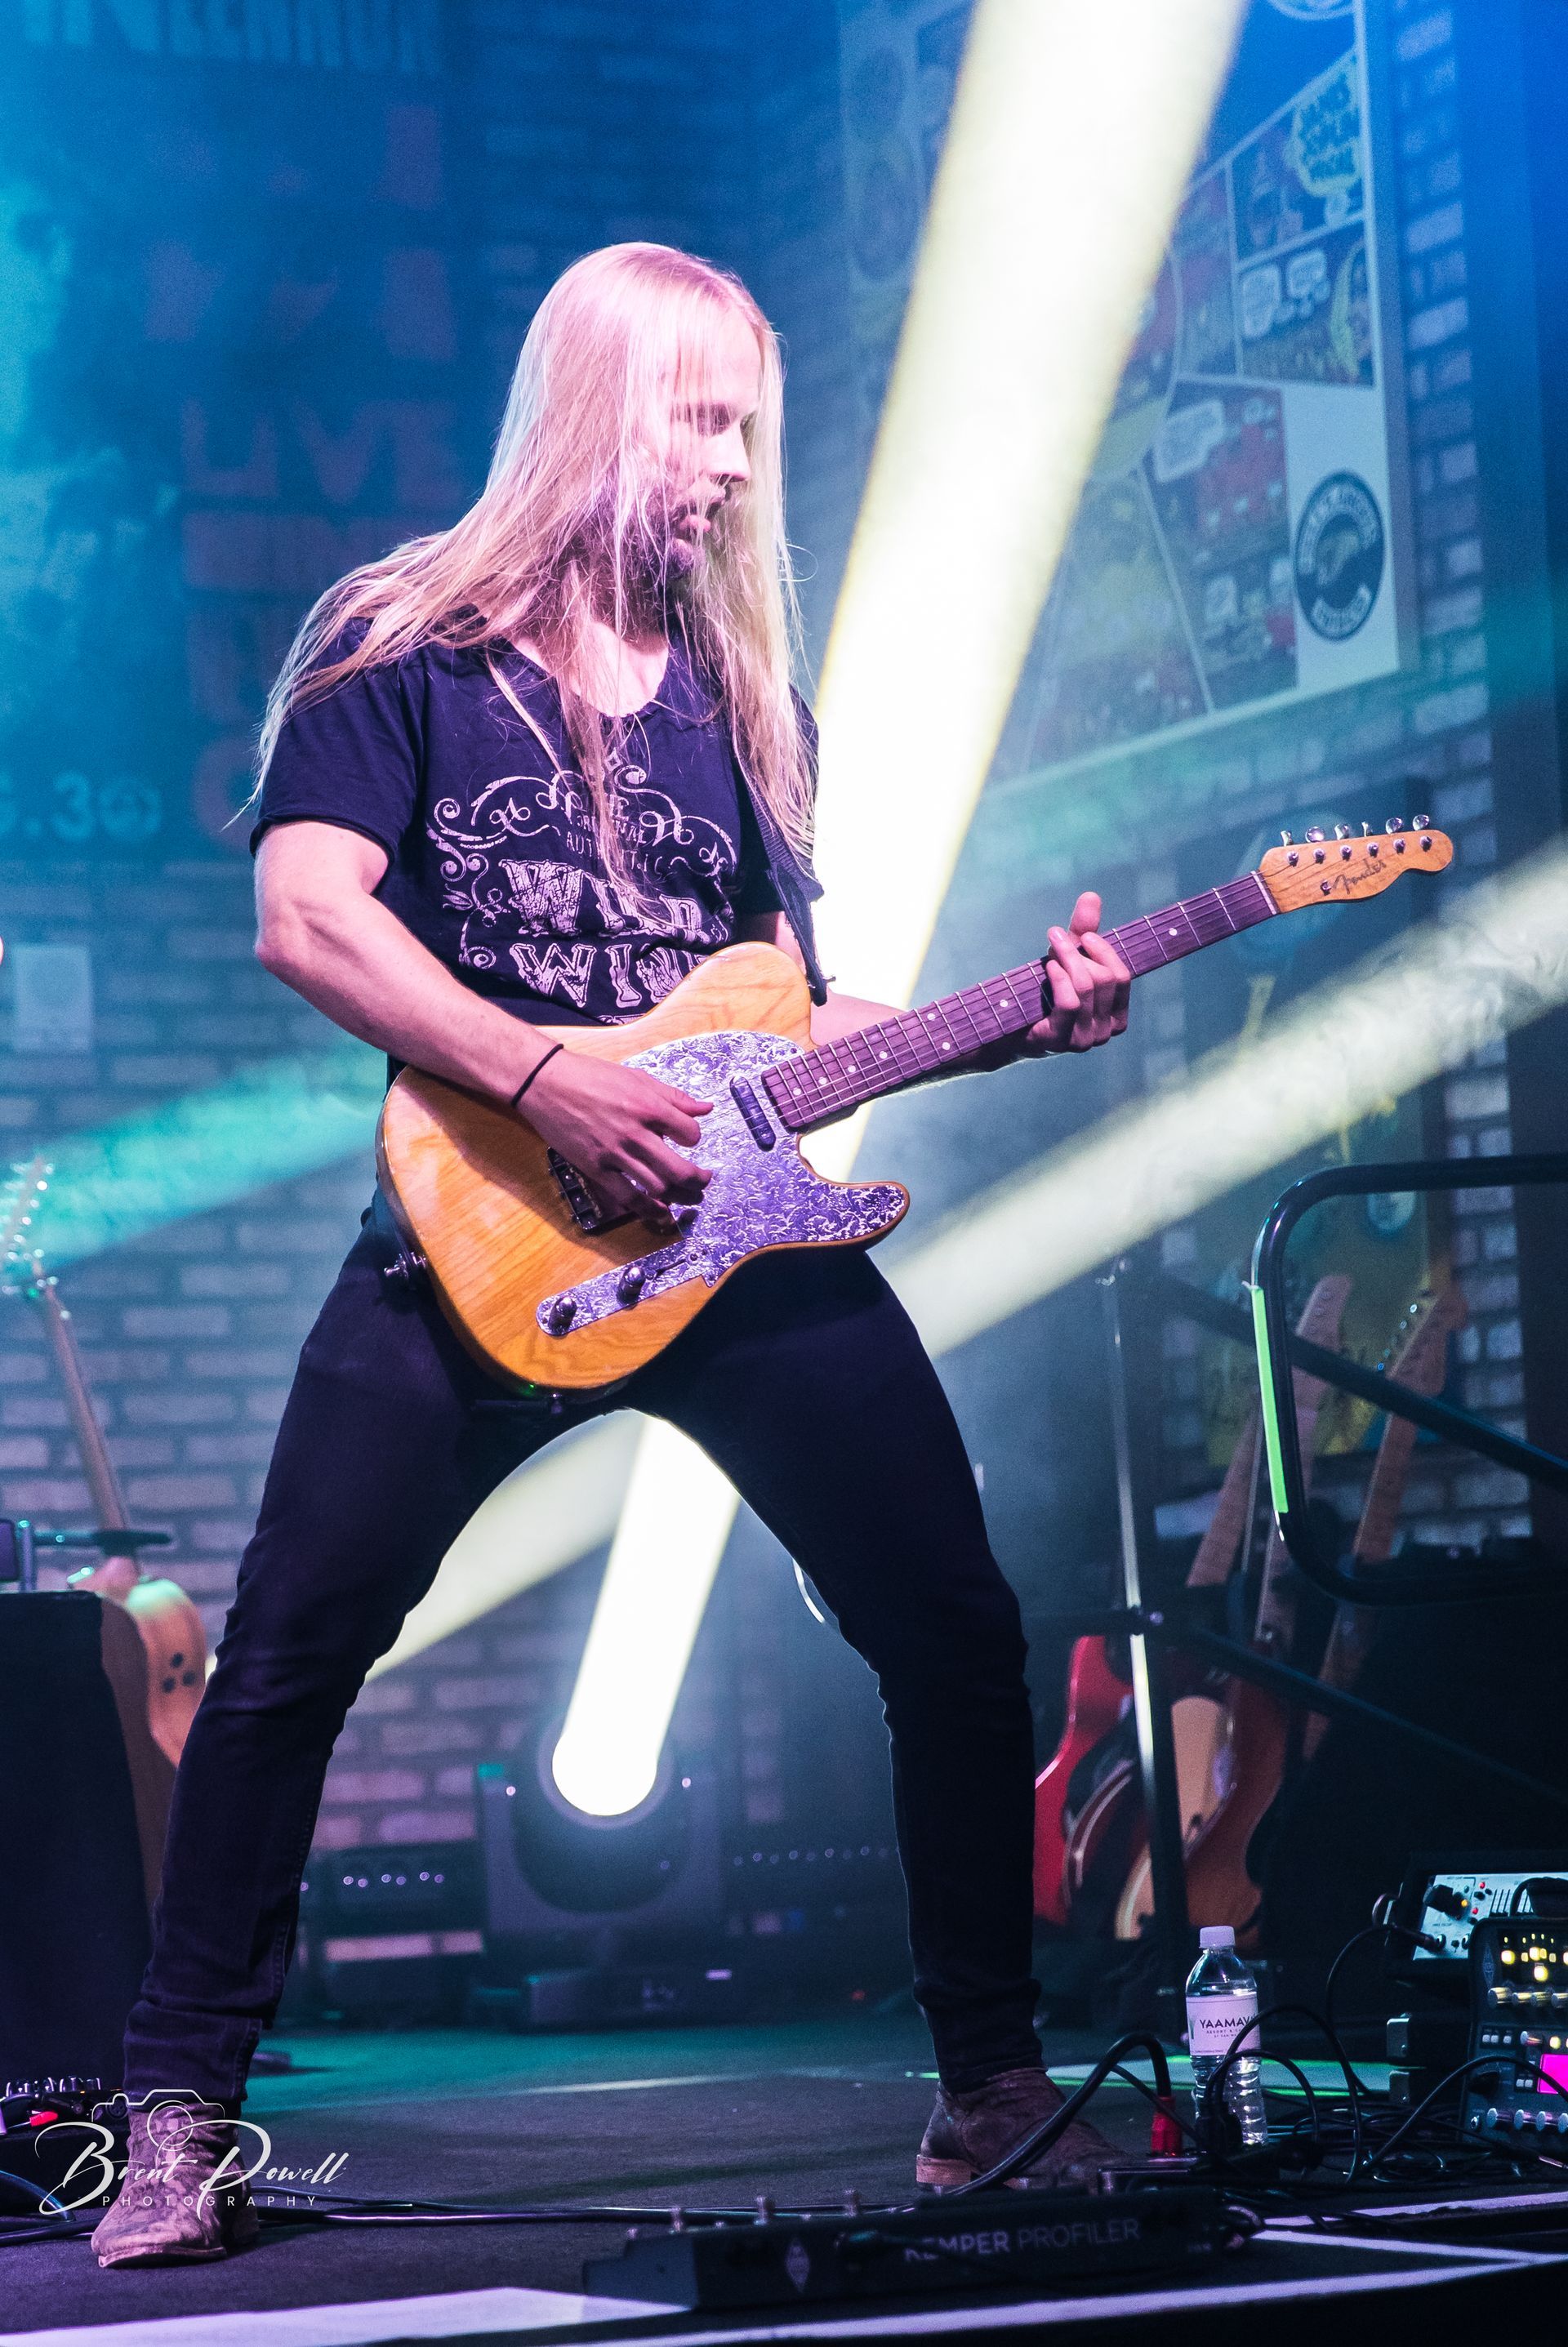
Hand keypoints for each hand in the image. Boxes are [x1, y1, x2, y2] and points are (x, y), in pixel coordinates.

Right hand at [518, 1050, 711, 1228]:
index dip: (695, 1138)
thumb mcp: (637, 1078)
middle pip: (679, 1169)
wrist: (545, 1083)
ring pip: (657, 1186)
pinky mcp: (595, 1168)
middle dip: (698, 1179)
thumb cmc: (590, 1076)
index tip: (690, 1141)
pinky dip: (649, 1209)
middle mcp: (634, 1132)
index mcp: (648, 1106)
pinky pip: (628, 1197)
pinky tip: (661, 1212)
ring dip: (679, 1196)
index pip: (690, 1133)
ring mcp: (614, 1153)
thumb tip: (706, 1107)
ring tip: (688, 1196)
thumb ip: (674, 1096)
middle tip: (704, 1181)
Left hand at [1016, 891, 1130, 1058]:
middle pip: (1104, 978)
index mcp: (1116, 1016)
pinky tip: (1049, 967)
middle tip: (1056, 939)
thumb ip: (1084, 932)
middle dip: (1080, 953)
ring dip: (1068, 959)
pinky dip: (1060, 978)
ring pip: (1087, 986)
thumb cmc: (1044, 994)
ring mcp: (1085, 1040)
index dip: (1103, 951)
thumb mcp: (1068, 961)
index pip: (1122, 976)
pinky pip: (1070, 1002)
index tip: (1083, 936)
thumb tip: (1091, 895)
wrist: (1007, 1029)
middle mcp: (1105, 1032)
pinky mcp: (1062, 1041)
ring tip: (1052, 947)